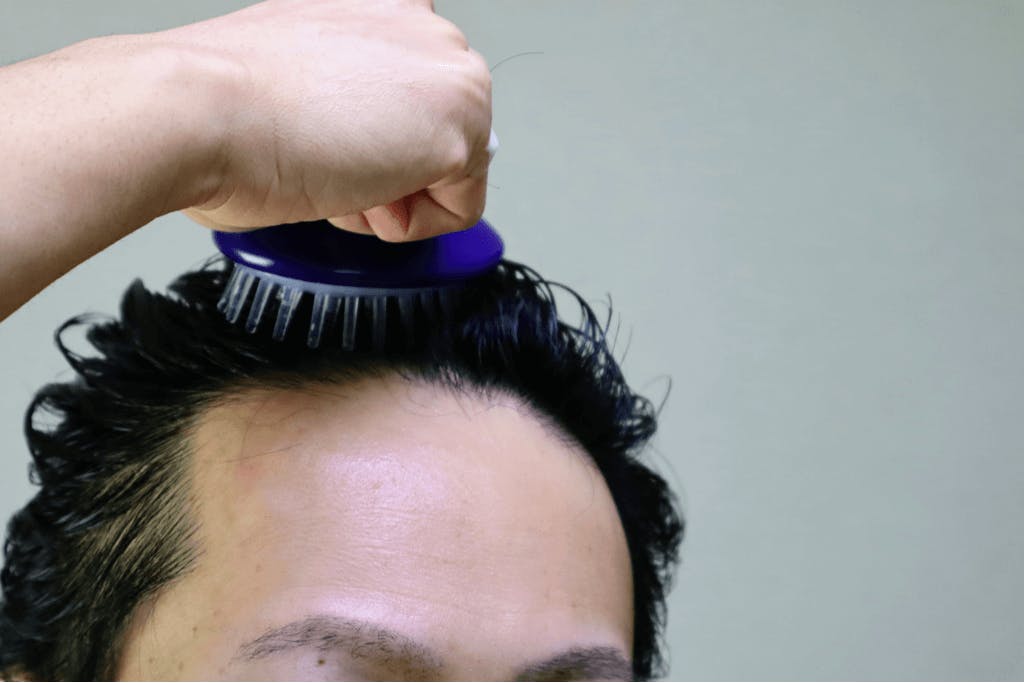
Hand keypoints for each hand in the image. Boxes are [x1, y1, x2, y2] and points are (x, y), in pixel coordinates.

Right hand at [165, 0, 493, 241]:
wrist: (199, 111)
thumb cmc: (224, 103)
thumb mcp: (301, 78)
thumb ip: (352, 92)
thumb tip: (368, 132)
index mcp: (379, 6)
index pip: (413, 93)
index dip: (373, 139)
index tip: (333, 143)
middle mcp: (421, 23)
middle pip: (441, 131)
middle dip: (393, 168)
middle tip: (333, 163)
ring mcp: (448, 71)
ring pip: (456, 169)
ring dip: (400, 195)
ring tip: (340, 174)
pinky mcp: (460, 130)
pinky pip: (461, 209)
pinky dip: (411, 225)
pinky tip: (359, 195)